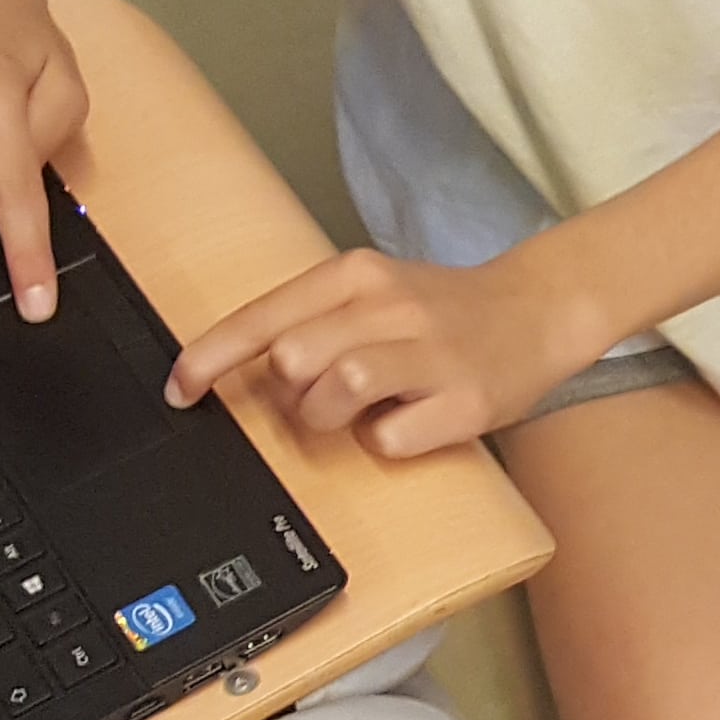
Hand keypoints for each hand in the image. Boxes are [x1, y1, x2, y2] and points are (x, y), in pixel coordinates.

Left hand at [164, 246, 617, 457]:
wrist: (539, 310)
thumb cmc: (442, 311)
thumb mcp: (372, 293)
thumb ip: (311, 320)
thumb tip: (241, 370)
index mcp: (358, 275)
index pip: (264, 316)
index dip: (210, 358)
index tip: (179, 391)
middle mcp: (393, 306)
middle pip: (293, 358)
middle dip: (289, 393)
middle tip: (320, 396)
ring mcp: (431, 353)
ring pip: (336, 391)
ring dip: (330, 418)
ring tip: (359, 413)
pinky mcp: (465, 400)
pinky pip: (389, 440)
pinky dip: (385, 443)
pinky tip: (407, 423)